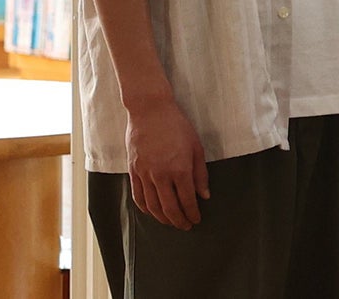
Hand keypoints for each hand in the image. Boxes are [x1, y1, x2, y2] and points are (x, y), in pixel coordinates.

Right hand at [125, 97, 209, 229]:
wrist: (150, 111)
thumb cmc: (177, 126)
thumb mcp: (196, 147)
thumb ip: (200, 174)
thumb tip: (205, 195)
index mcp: (180, 169)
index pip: (187, 200)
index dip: (192, 213)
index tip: (196, 220)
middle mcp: (161, 175)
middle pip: (169, 207)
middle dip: (179, 220)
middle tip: (185, 226)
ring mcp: (145, 174)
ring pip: (152, 205)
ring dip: (162, 218)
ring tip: (171, 222)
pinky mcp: (133, 171)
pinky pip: (138, 196)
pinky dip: (145, 208)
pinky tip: (152, 212)